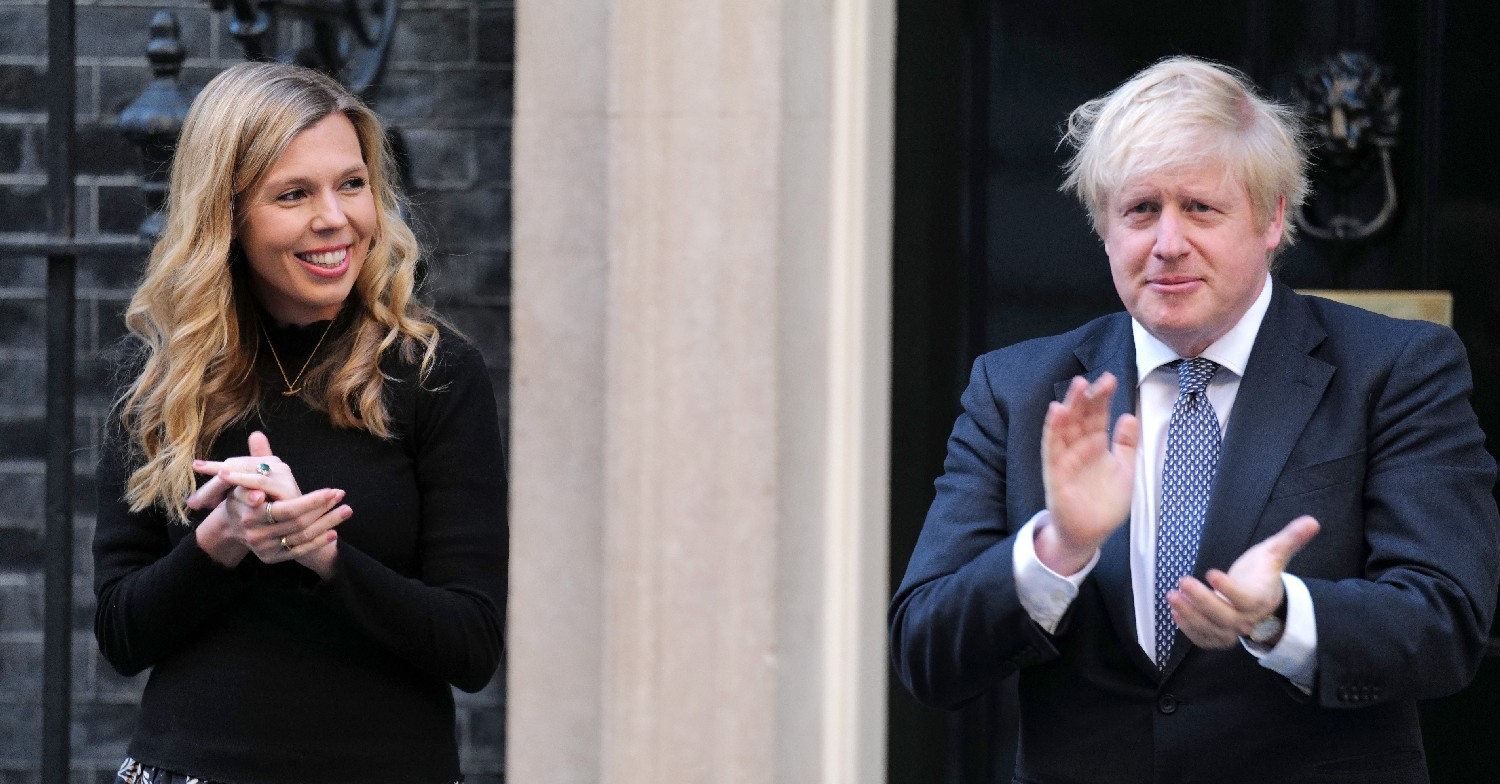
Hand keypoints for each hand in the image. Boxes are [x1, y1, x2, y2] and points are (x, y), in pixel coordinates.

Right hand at [191, 431, 348, 576]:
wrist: (233, 526)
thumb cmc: (243, 495)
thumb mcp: (245, 476)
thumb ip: (255, 459)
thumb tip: (257, 434)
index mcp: (250, 513)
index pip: (286, 508)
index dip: (310, 501)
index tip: (330, 492)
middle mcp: (256, 533)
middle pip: (297, 521)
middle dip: (323, 508)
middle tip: (342, 494)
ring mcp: (264, 547)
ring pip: (301, 536)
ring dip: (327, 523)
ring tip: (347, 510)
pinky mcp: (272, 558)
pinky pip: (299, 551)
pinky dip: (318, 542)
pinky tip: (334, 532)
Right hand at [1038, 373, 1139, 574]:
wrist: (1090, 533)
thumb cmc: (1104, 503)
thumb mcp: (1125, 470)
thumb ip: (1127, 445)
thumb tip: (1130, 416)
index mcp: (1096, 444)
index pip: (1097, 415)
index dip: (1102, 398)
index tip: (1109, 379)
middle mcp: (1079, 447)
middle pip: (1081, 416)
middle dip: (1087, 397)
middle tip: (1096, 380)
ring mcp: (1065, 458)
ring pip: (1065, 426)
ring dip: (1070, 406)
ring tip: (1077, 387)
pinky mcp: (1055, 473)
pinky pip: (1052, 448)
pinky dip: (1053, 430)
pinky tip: (1057, 412)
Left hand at [1168, 515, 1320, 648]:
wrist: (1260, 599)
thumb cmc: (1263, 574)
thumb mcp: (1275, 553)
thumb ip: (1291, 538)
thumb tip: (1312, 521)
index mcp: (1260, 599)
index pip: (1245, 599)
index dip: (1228, 589)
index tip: (1211, 573)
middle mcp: (1247, 619)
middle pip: (1224, 617)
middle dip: (1201, 601)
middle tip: (1182, 582)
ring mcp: (1232, 630)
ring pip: (1211, 629)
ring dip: (1190, 615)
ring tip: (1172, 596)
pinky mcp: (1219, 636)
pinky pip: (1204, 639)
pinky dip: (1189, 630)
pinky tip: (1175, 613)